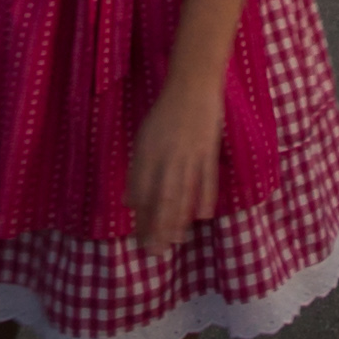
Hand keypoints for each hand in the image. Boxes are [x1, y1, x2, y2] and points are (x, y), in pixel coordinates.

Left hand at [126, 74, 225, 247]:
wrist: (192, 86)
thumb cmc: (165, 114)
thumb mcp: (142, 140)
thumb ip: (137, 173)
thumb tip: (129, 202)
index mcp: (146, 154)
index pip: (141, 194)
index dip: (141, 219)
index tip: (141, 242)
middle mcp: (166, 157)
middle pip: (160, 199)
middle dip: (157, 228)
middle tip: (154, 252)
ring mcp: (189, 155)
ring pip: (183, 194)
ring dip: (178, 220)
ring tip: (175, 242)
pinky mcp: (208, 150)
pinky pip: (207, 179)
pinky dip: (205, 198)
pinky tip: (202, 217)